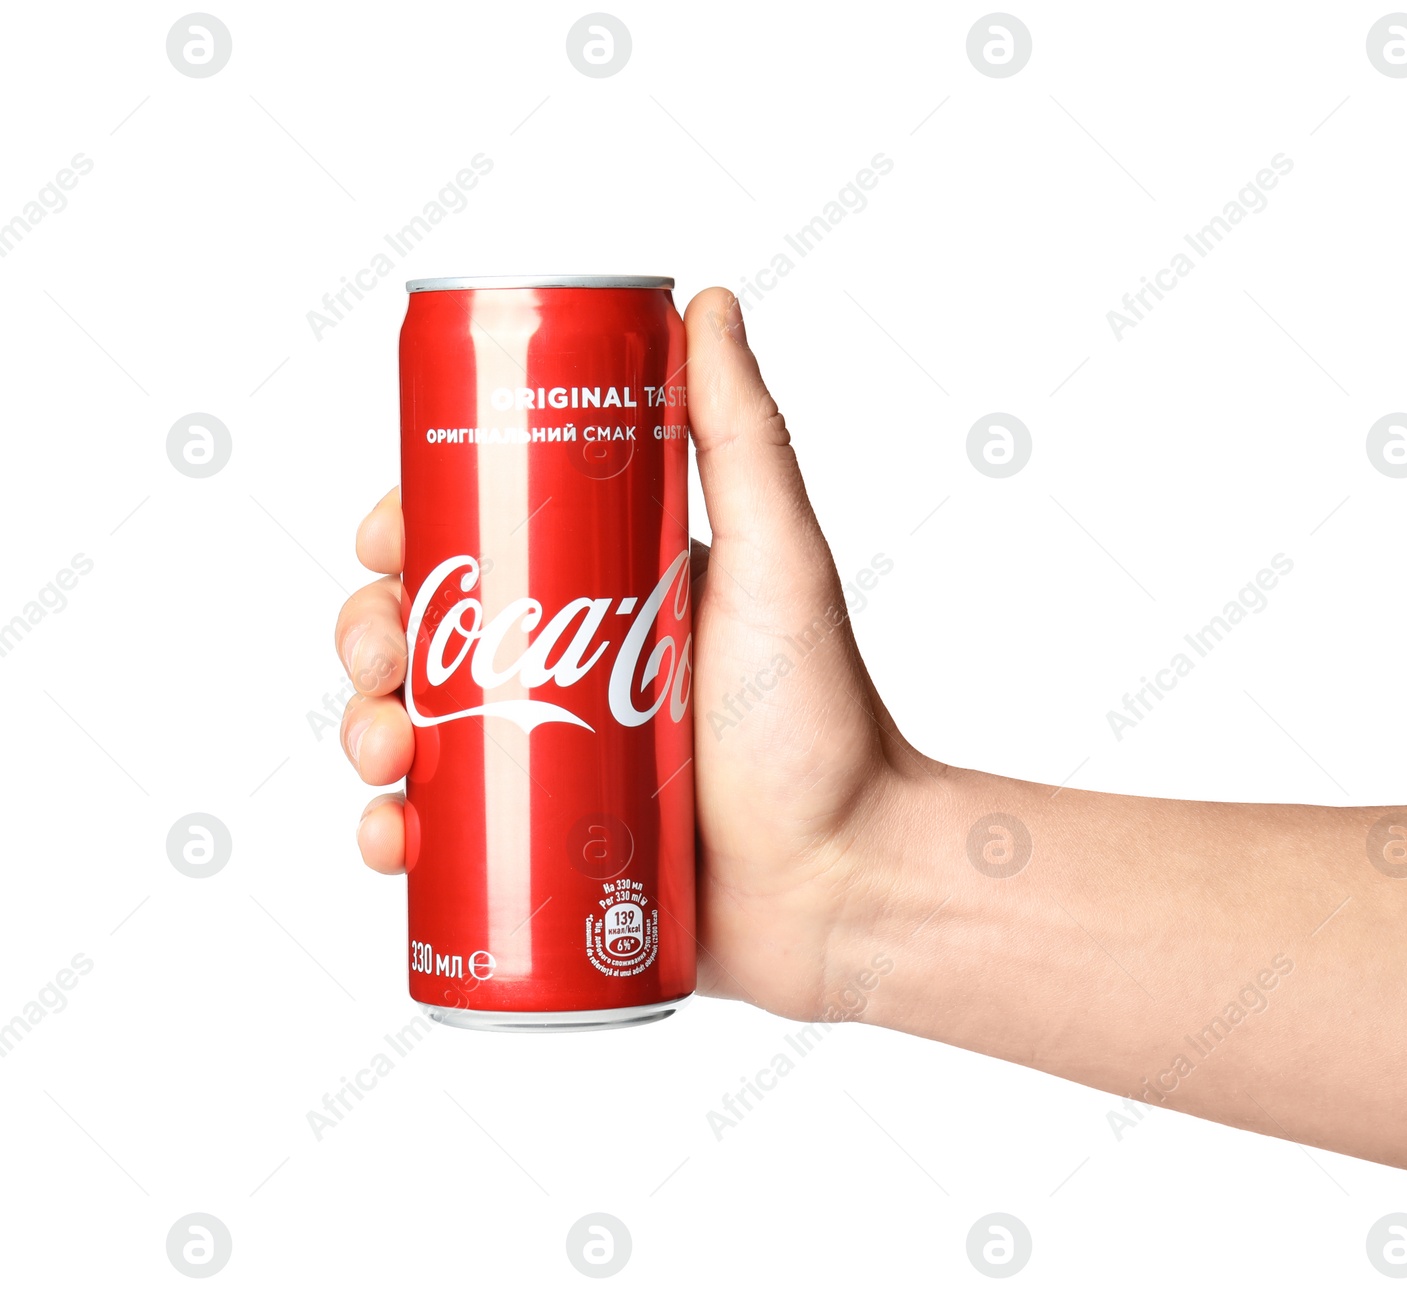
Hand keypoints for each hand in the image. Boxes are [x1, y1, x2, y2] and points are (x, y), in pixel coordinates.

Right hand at [334, 288, 928, 1020]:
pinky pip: (440, 835)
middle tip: (381, 661)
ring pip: (415, 728)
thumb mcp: (778, 562)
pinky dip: (391, 834)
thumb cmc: (823, 720)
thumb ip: (743, 436)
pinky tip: (393, 840)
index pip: (481, 536)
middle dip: (371, 634)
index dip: (411, 529)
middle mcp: (568, 668)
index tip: (384, 536)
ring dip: (364, 730)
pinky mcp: (539, 852)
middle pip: (426, 631)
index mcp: (606, 587)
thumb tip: (704, 300)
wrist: (848, 882)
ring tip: (386, 754)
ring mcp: (550, 762)